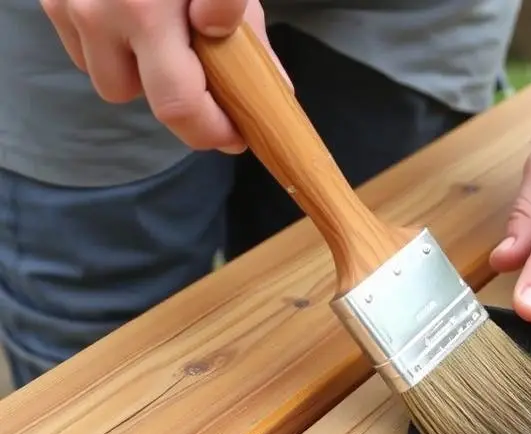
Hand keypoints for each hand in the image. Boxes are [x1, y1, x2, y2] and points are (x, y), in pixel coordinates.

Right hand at [40, 0, 283, 151]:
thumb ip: (246, 31)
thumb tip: (272, 91)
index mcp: (149, 11)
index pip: (180, 106)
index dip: (213, 132)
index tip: (236, 134)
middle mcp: (100, 11)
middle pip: (142, 101)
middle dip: (182, 103)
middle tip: (214, 95)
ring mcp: (70, 3)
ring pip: (108, 78)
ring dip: (140, 71)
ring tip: (166, 37)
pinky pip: (83, 49)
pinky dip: (110, 45)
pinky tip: (134, 18)